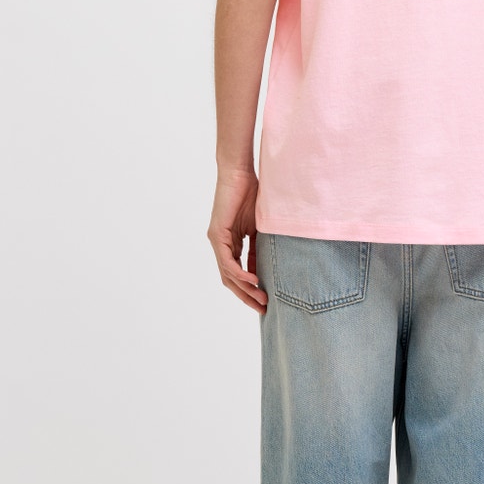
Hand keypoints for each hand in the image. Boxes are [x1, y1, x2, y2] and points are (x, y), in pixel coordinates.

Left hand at [208, 168, 267, 312]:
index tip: (265, 301)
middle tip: (263, 309)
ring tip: (261, 299)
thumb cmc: (251, 194)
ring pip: (228, 274)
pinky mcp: (216, 235)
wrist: (239, 174)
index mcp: (230, 244)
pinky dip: (240, 274)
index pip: (237, 274)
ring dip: (245, 289)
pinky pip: (227, 262)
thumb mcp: (259, 228)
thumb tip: (267, 268)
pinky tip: (254, 281)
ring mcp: (216, 241)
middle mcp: (220, 245)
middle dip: (247, 296)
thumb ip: (260, 248)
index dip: (250, 289)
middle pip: (230, 280)